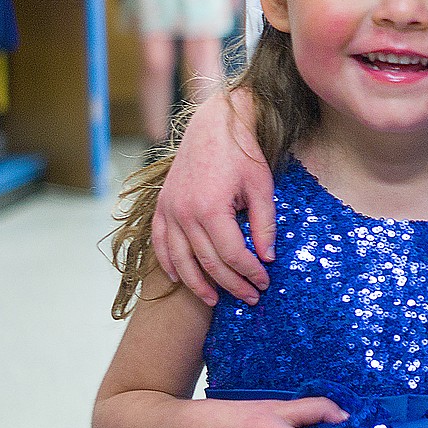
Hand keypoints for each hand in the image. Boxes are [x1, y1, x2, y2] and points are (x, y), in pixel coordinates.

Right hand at [152, 88, 275, 305]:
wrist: (213, 126)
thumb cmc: (241, 154)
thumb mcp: (262, 187)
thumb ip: (264, 224)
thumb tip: (267, 257)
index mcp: (210, 209)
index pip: (231, 254)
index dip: (249, 272)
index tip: (264, 282)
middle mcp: (184, 214)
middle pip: (208, 262)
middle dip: (231, 284)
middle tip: (250, 297)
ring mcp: (169, 211)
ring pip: (180, 260)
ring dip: (198, 284)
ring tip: (215, 301)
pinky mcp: (162, 206)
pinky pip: (160, 244)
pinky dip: (169, 264)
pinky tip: (181, 278)